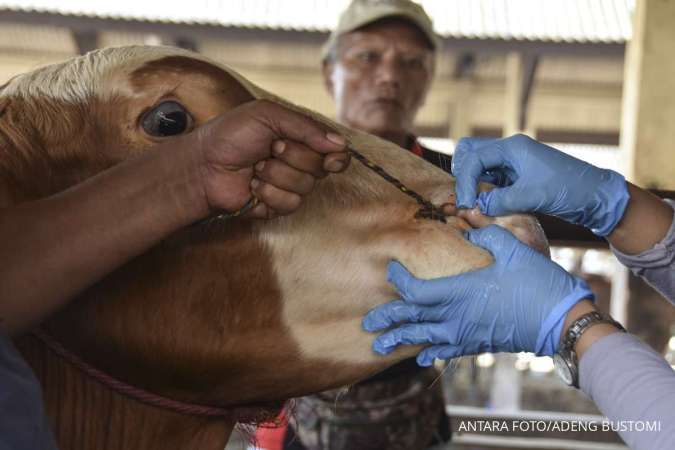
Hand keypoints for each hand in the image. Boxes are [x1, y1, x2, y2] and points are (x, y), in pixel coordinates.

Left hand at [194, 99, 349, 218]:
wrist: (203, 164)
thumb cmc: (230, 134)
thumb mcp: (267, 116)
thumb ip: (305, 127)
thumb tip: (340, 144)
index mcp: (300, 140)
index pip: (335, 152)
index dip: (337, 157)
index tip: (330, 157)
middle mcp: (298, 164)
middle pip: (321, 168)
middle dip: (294, 156)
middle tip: (270, 148)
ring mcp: (288, 186)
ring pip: (305, 187)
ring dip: (277, 174)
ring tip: (255, 167)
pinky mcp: (277, 206)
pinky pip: (290, 203)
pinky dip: (269, 192)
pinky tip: (252, 186)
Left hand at [362, 225, 593, 365]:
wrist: (560, 320)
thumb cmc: (536, 281)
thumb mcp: (511, 247)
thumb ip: (484, 229)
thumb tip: (468, 212)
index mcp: (459, 291)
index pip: (415, 291)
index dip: (399, 282)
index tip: (390, 269)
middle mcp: (456, 316)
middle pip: (412, 319)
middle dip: (387, 320)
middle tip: (366, 324)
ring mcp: (466, 334)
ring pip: (424, 339)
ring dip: (400, 341)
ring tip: (380, 347)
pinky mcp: (478, 344)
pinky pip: (447, 352)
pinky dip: (431, 353)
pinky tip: (420, 358)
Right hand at [451, 134, 629, 235]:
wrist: (596, 197)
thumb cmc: (569, 190)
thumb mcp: (532, 196)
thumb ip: (499, 200)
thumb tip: (475, 206)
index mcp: (513, 147)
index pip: (474, 158)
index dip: (465, 182)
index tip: (466, 204)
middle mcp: (511, 151)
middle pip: (472, 153)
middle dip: (464, 176)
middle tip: (466, 198)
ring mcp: (514, 163)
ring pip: (481, 168)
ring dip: (475, 185)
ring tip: (476, 206)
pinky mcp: (518, 178)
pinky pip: (492, 180)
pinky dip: (486, 192)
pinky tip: (488, 207)